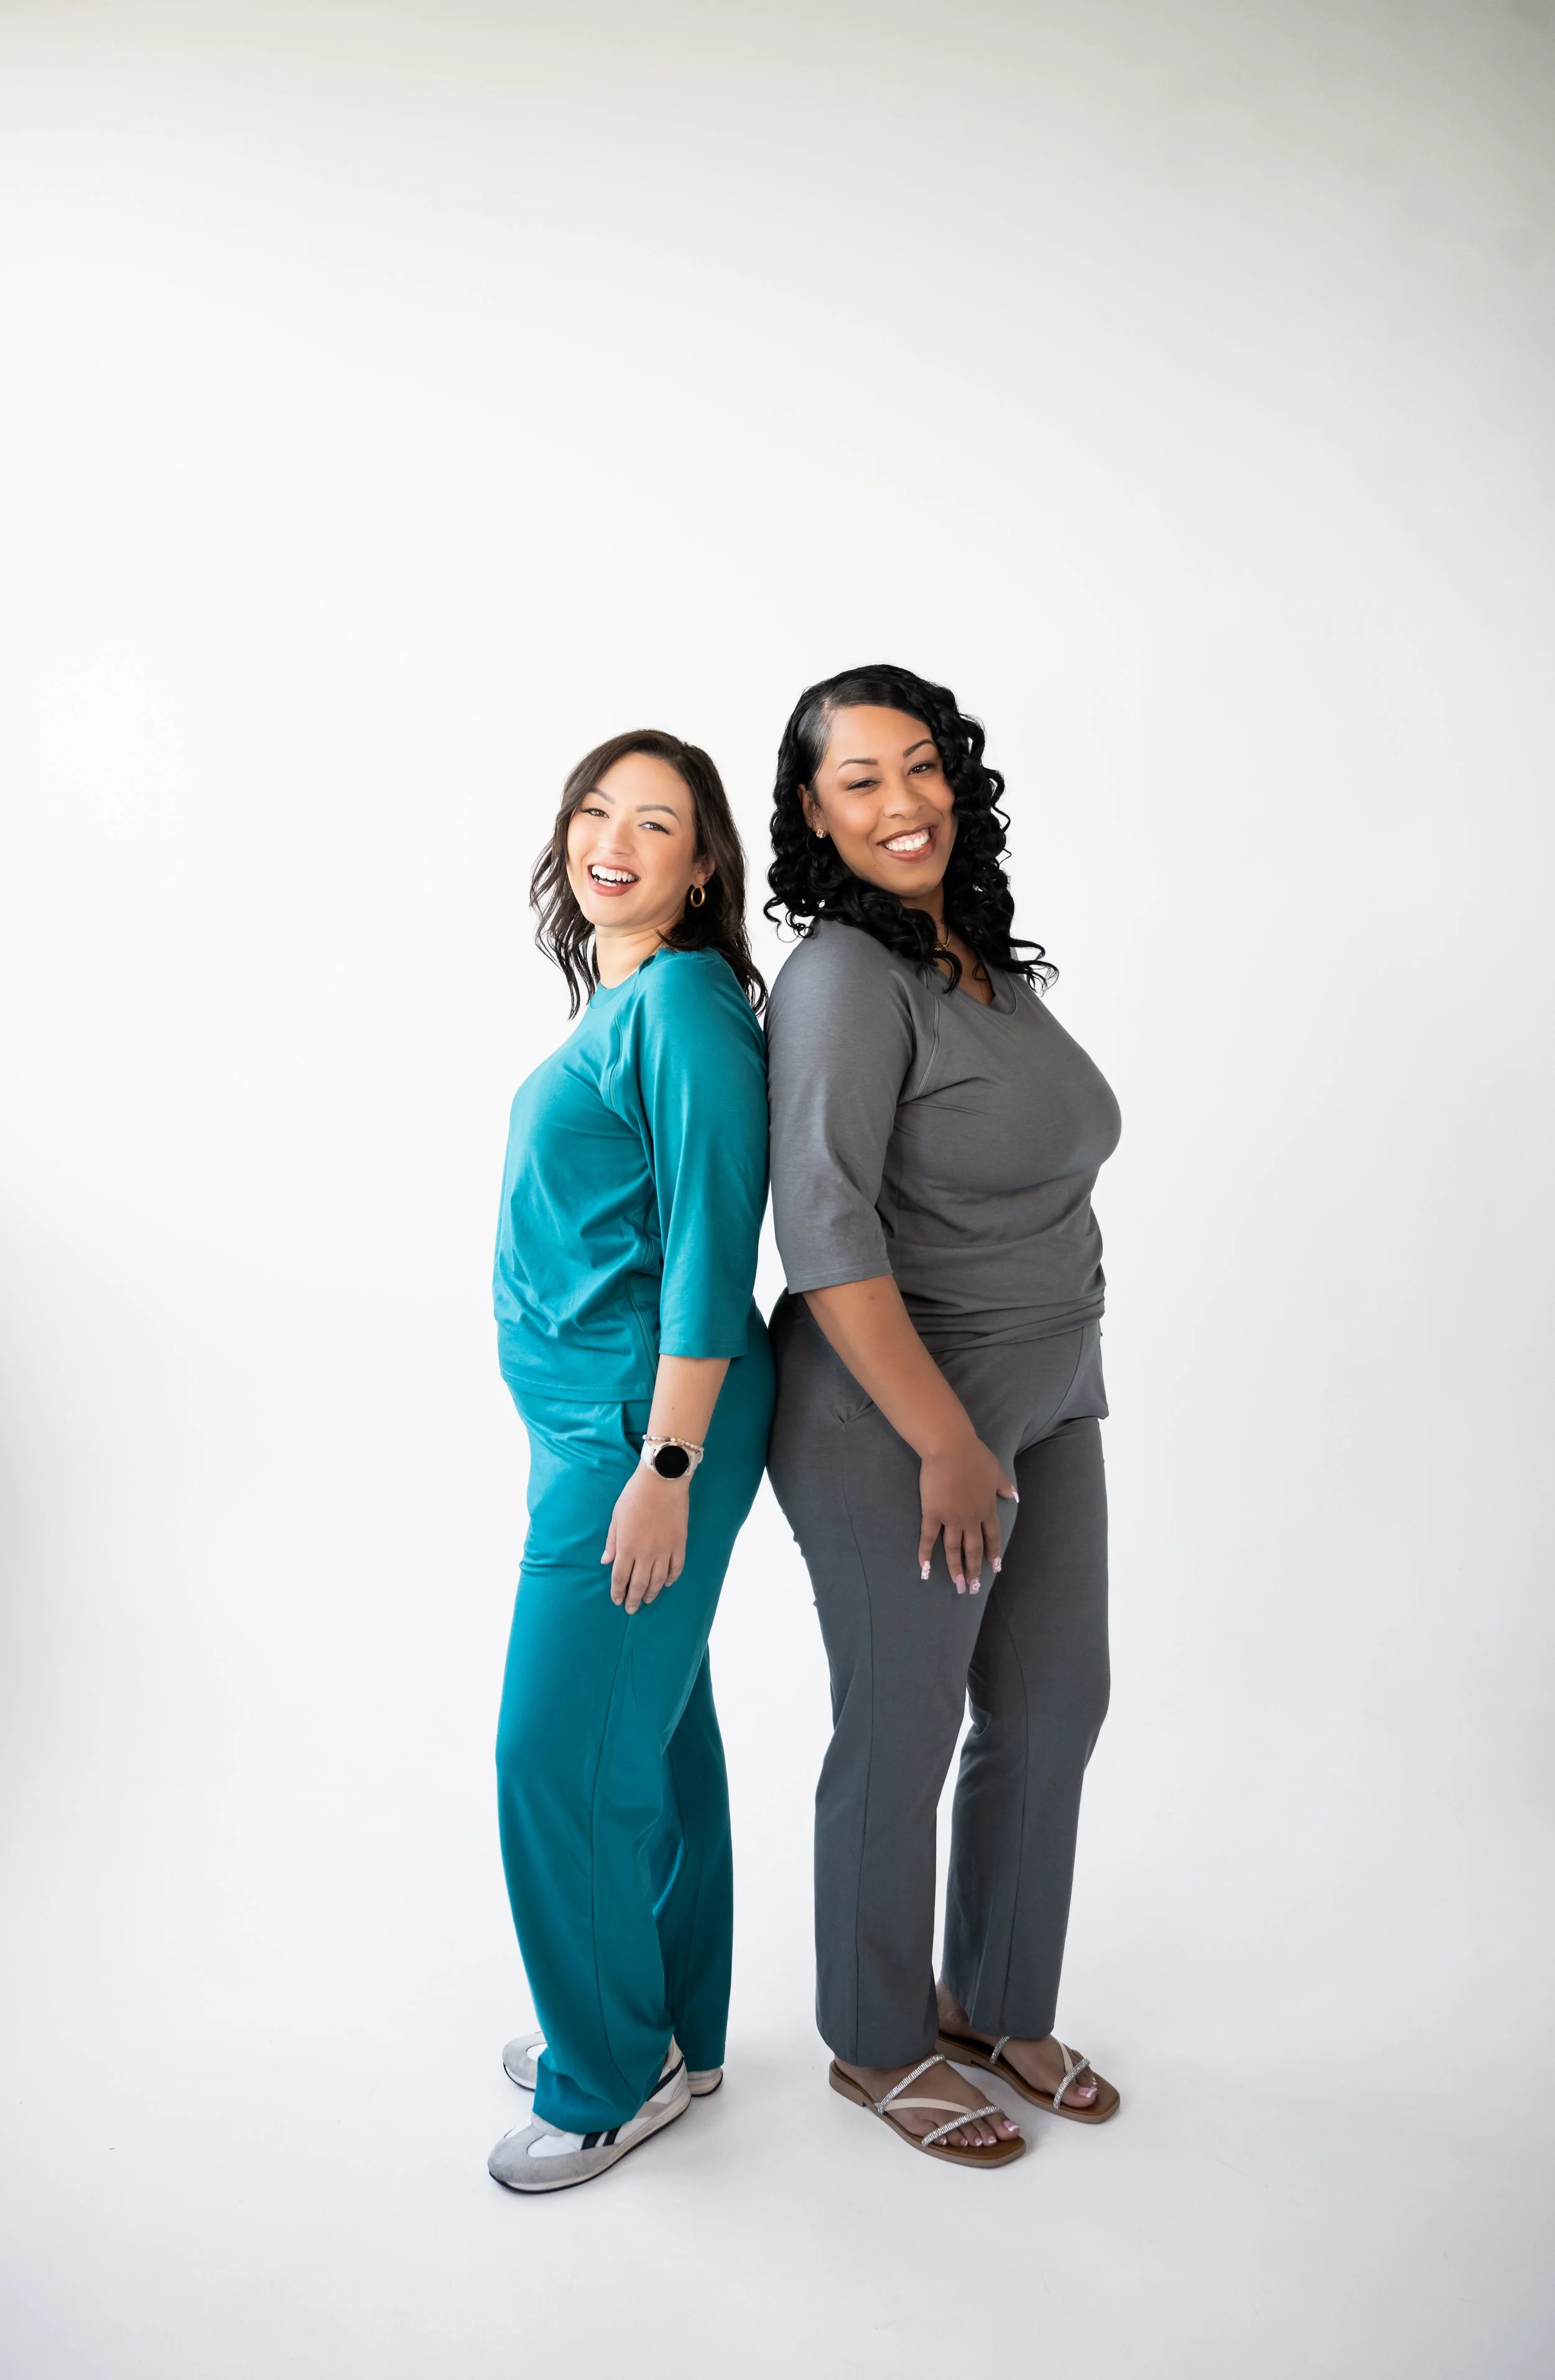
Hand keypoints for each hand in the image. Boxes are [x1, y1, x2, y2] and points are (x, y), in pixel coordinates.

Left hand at [602, 1467, 689, 1612]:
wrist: (662, 1481)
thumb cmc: (634, 1496)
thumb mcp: (616, 1517)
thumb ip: (611, 1542)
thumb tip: (606, 1561)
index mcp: (627, 1547)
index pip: (620, 1577)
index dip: (618, 1592)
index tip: (617, 1601)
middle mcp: (646, 1554)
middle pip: (639, 1584)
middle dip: (633, 1599)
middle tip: (631, 1610)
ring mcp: (664, 1550)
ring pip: (658, 1580)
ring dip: (652, 1592)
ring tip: (648, 1600)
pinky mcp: (679, 1544)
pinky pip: (676, 1567)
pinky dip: (672, 1578)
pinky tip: (667, 1583)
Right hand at [917, 1434, 1016, 1594]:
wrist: (951, 1450)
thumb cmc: (973, 1455)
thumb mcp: (995, 1469)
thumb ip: (1003, 1485)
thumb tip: (1012, 1496)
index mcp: (987, 1508)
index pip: (993, 1536)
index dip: (993, 1553)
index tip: (995, 1568)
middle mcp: (971, 1518)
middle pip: (974, 1548)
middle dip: (974, 1569)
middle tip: (972, 1587)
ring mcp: (951, 1518)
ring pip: (954, 1549)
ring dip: (955, 1568)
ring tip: (957, 1585)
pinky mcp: (933, 1514)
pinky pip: (928, 1538)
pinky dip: (926, 1554)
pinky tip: (924, 1568)